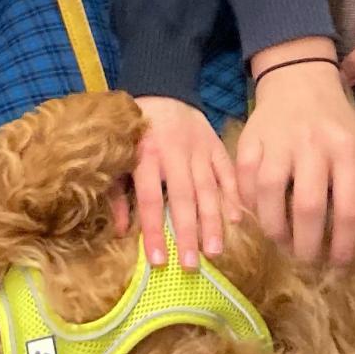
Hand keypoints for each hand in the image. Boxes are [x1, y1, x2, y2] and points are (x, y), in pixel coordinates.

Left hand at [115, 96, 241, 267]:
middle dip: (188, 232)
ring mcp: (199, 148)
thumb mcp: (118, 156)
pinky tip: (236, 218)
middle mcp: (174, 152)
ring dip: (213, 221)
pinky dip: (234, 194)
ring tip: (216, 251)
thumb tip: (121, 232)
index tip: (158, 261)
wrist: (163, 89)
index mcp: (145, 154)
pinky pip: (228, 172)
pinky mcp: (216, 144)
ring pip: (209, 188)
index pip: (150, 198)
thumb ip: (118, 193)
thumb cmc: (135, 130)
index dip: (153, 230)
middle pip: (183, 197)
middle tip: (191, 264)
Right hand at [235, 45, 354, 266]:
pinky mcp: (249, 139)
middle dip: (306, 246)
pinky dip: (250, 205)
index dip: (343, 245)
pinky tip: (262, 216)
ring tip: (283, 243)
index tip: (338, 264)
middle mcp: (314, 144)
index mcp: (349, 148)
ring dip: (275, 230)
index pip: (349, 209)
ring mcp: (278, 140)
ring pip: (270, 196)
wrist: (300, 78)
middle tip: (307, 260)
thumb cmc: (337, 123)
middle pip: (308, 208)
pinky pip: (245, 181)